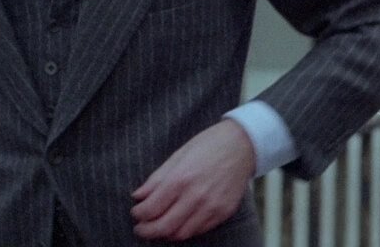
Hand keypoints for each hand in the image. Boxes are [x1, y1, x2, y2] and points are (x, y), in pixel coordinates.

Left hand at [131, 119, 256, 239]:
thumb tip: (138, 196)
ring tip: (159, 227)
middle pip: (163, 227)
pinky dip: (185, 230)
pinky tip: (179, 222)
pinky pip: (199, 230)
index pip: (150, 209)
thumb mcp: (177, 156)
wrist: (242, 145)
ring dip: (165, 233)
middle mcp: (196, 196)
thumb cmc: (208, 146)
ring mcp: (211, 207)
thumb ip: (156, 179)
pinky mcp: (223, 212)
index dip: (138, 214)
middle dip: (146, 231)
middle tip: (141, 229)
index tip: (136, 213)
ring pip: (181, 233)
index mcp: (180, 179)